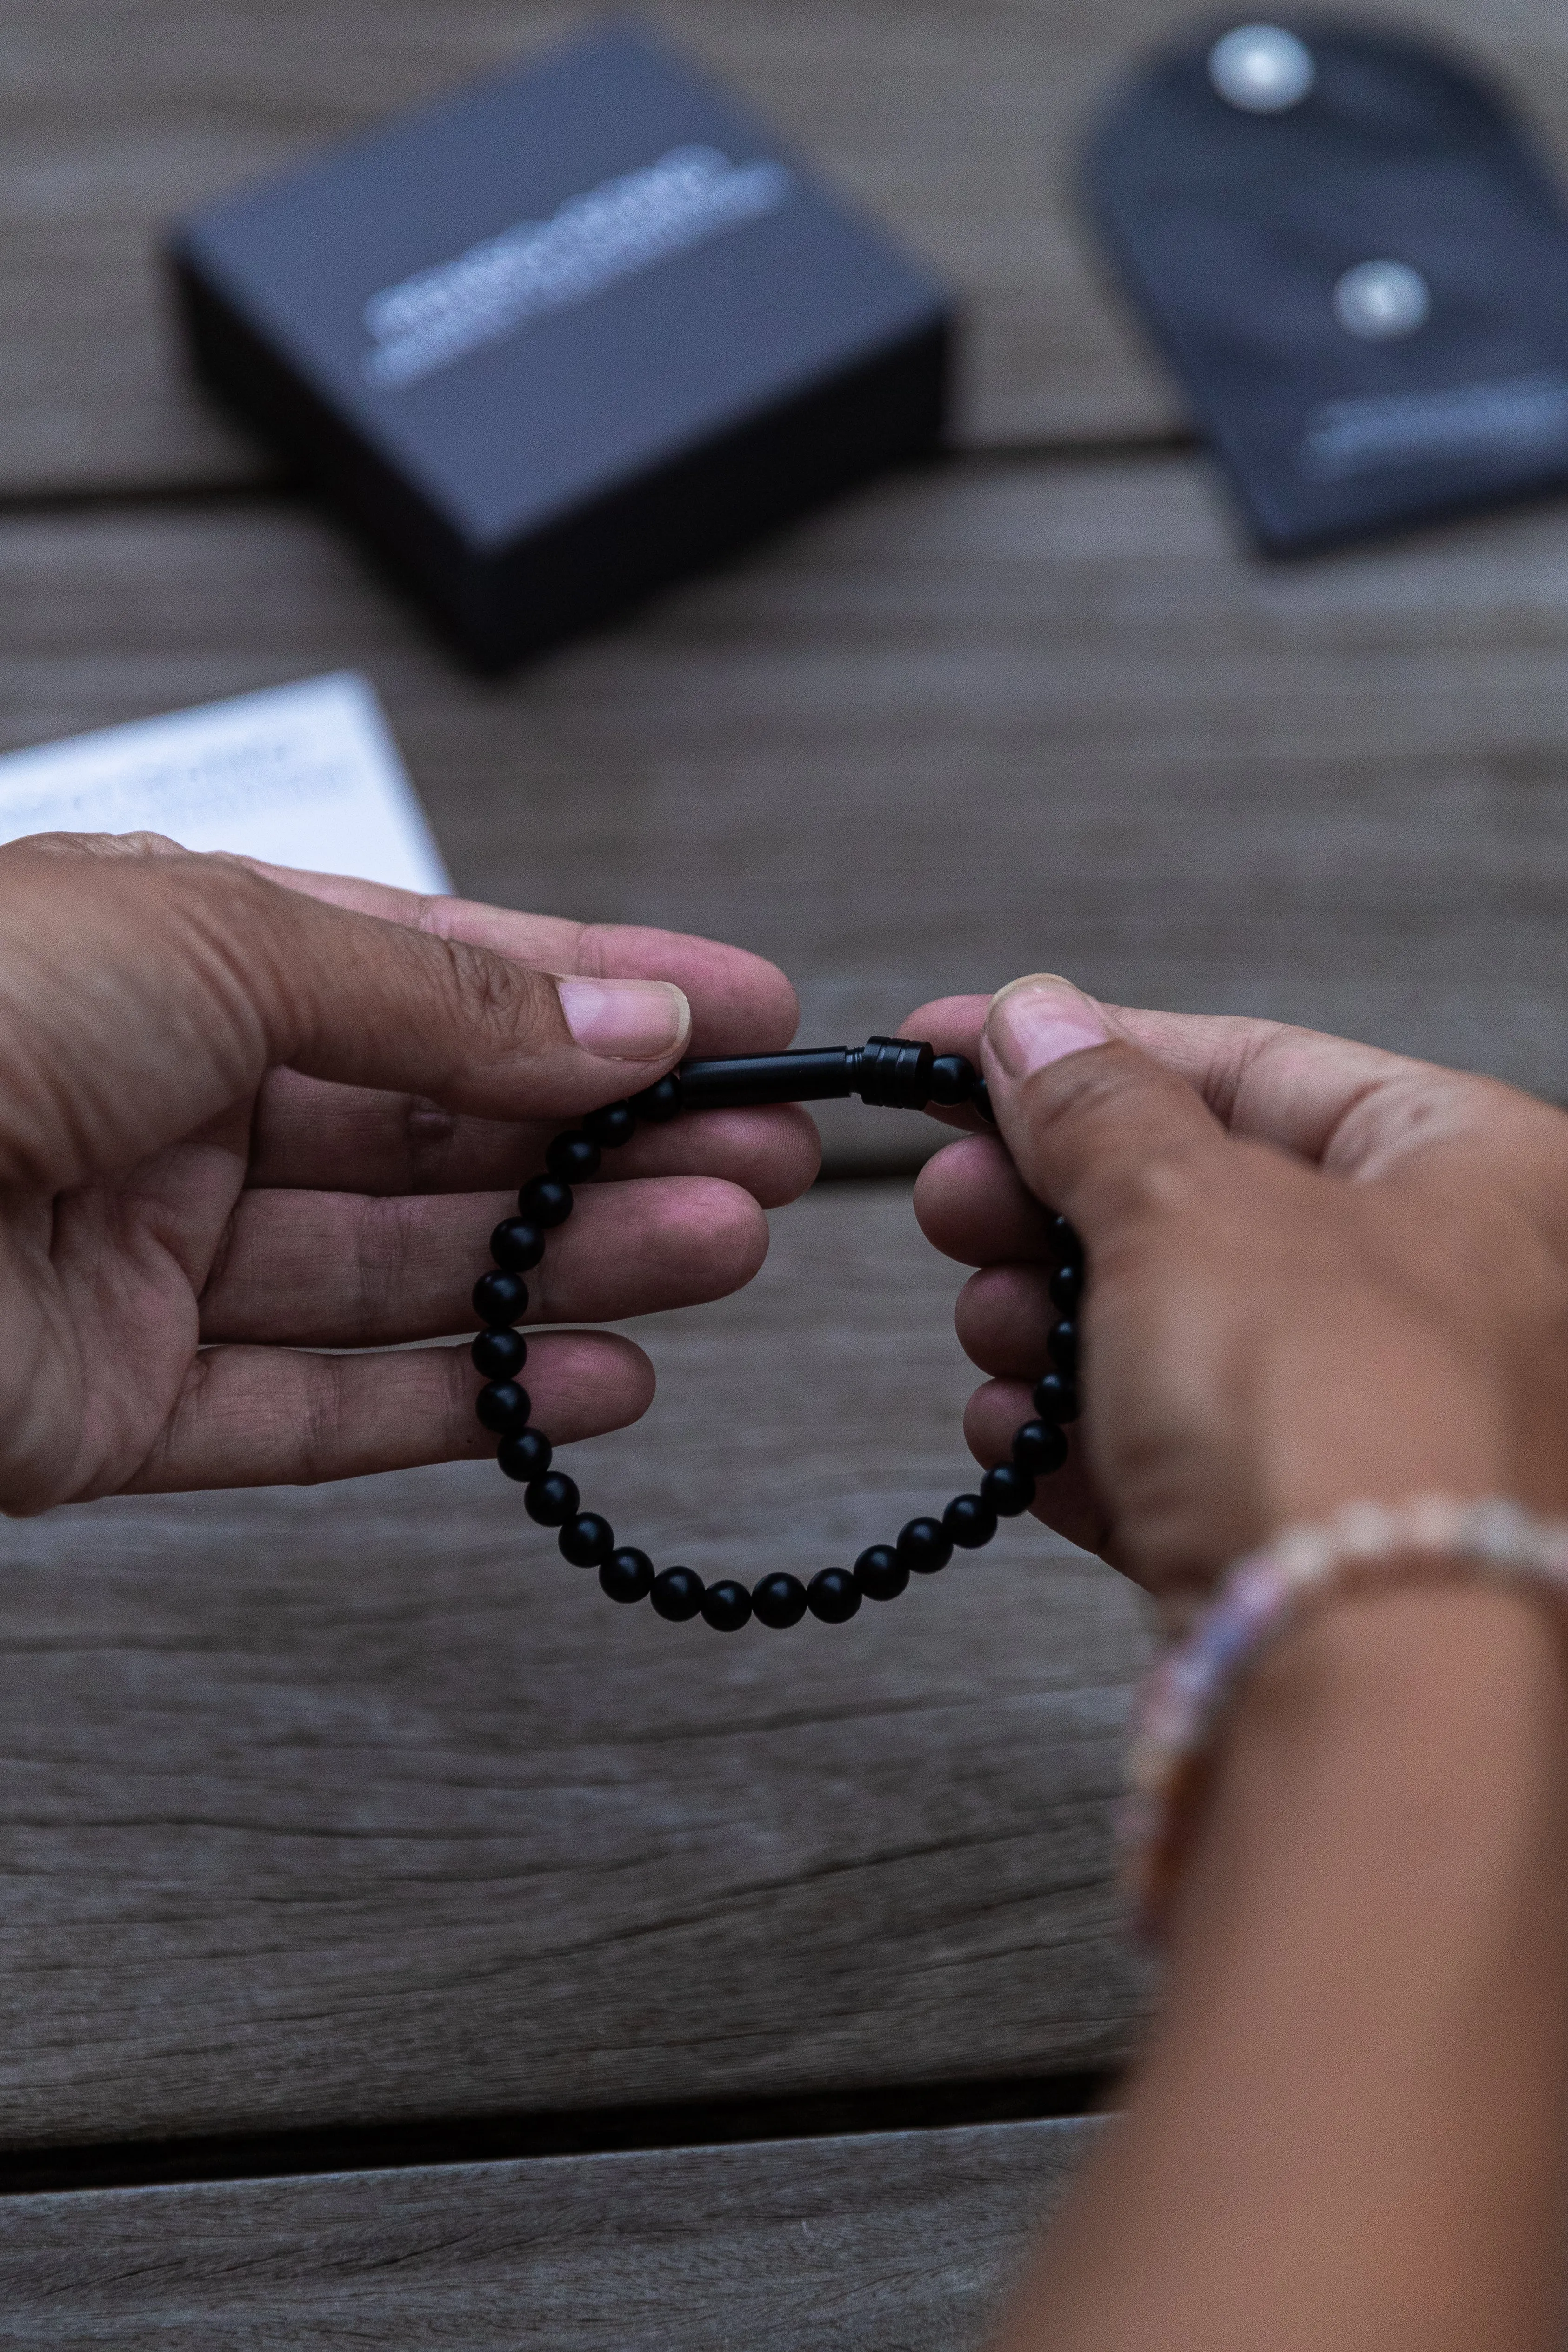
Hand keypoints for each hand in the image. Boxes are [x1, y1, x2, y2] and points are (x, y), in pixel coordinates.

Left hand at [0, 834, 816, 1512]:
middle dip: (616, 1140)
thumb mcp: (223, 941)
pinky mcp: (111, 1410)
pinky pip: (319, 1409)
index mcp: (187, 954)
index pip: (443, 972)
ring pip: (404, 1269)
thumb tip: (624, 1023)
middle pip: (443, 1130)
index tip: (747, 1008)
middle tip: (765, 1161)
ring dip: (570, 1263)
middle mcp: (173, 1103)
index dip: (607, 989)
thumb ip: (439, 1001)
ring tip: (715, 1254)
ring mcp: (145, 1260)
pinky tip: (589, 1380)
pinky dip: (463, 1400)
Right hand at [903, 978, 1567, 1600]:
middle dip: (1055, 1204)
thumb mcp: (1183, 1207)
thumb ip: (1097, 1107)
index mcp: (1483, 1172)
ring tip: (988, 1324)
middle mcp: (1459, 1298)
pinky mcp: (1319, 1544)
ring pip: (1184, 1339)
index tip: (954, 1047)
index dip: (1084, 1049)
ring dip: (1055, 1326)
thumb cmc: (1340, 1423)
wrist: (1368, 1699)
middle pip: (1209, 1204)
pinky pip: (1183, 1462)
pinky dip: (1088, 1439)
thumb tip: (1034, 1025)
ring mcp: (1392, 1428)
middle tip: (951, 1201)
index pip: (1255, 1064)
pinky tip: (1014, 1431)